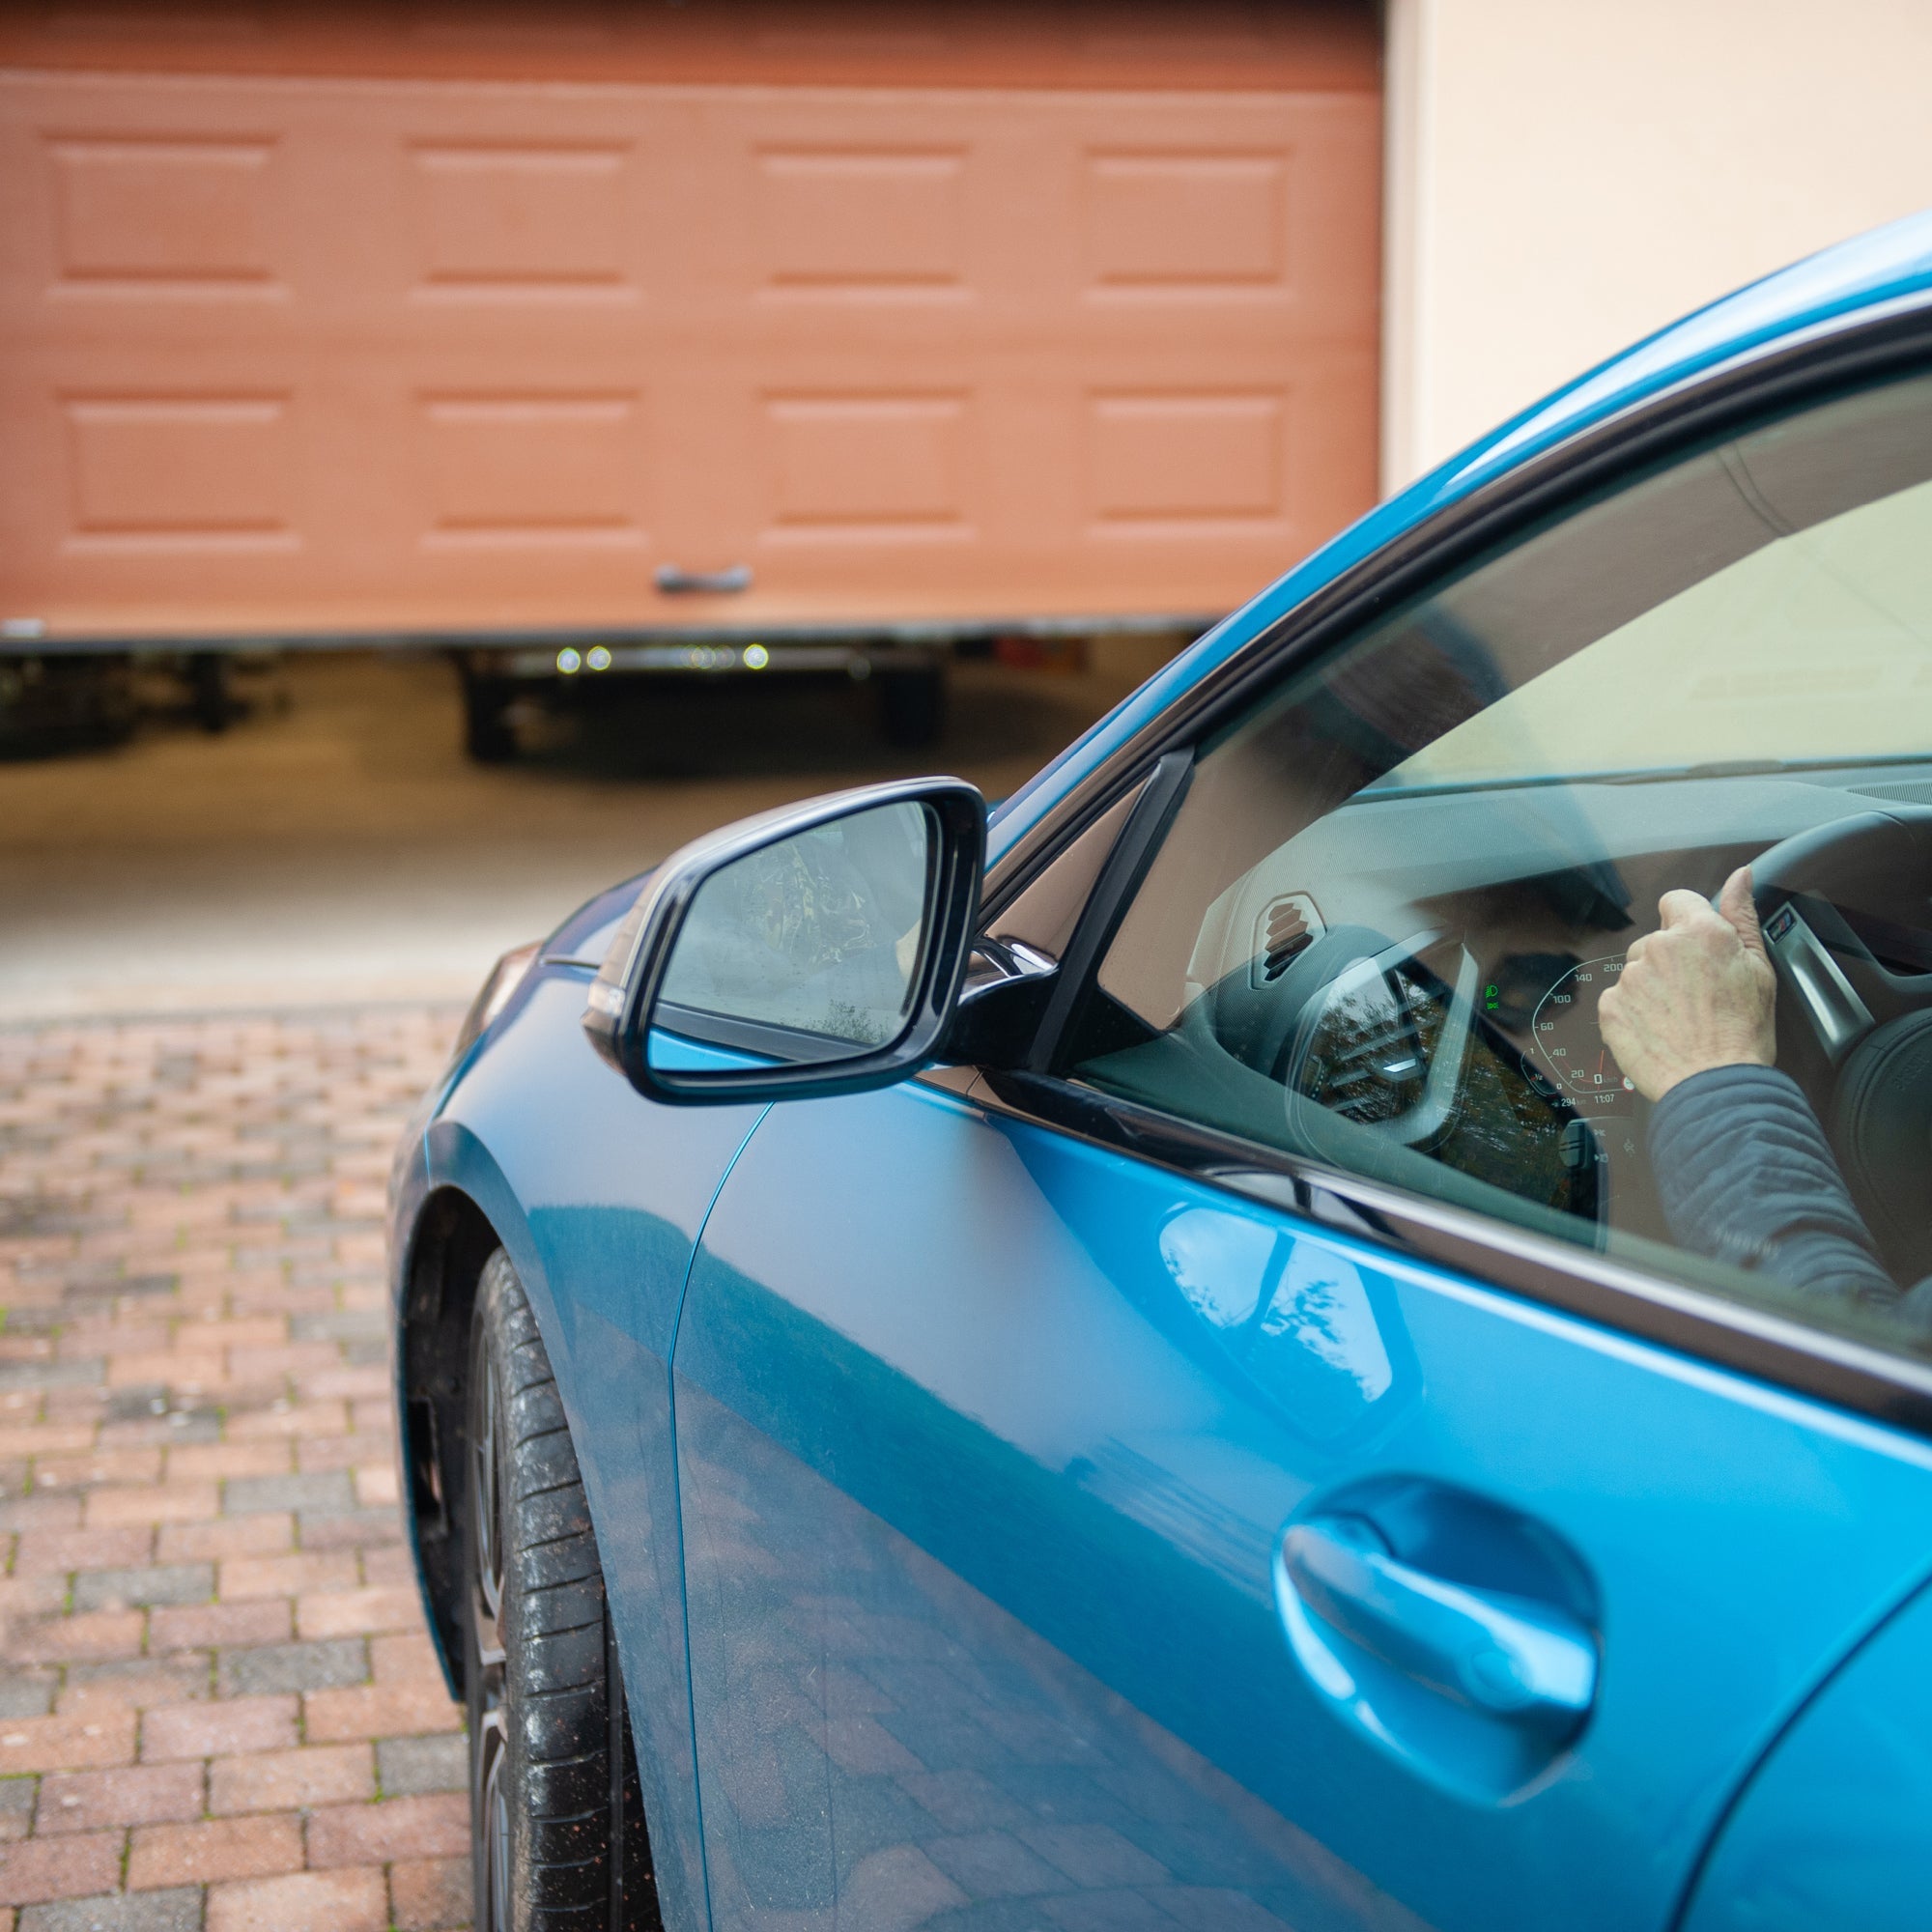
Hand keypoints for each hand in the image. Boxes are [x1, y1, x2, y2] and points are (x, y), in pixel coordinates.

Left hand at [1598, 866, 1776, 1101]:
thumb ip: (1742, 914)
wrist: (1715, 1083)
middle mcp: (1658, 947)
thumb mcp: (1759, 967)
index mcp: (1698, 932)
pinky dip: (1634, 1012)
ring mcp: (1630, 977)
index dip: (1686, 921)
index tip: (1696, 947)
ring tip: (1679, 1019)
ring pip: (1637, 971)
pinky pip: (1619, 999)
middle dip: (1671, 961)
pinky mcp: (1610, 1006)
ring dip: (1652, 987)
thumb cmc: (1742, 1031)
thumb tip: (1741, 875)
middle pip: (1656, 940)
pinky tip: (1659, 1031)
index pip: (1675, 900)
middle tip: (1696, 996)